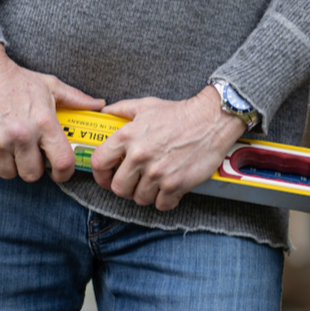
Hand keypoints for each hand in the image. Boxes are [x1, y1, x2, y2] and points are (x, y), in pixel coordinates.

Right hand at [0, 41, 105, 182]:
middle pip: (33, 174)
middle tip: (29, 155)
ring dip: (11, 166)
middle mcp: (22, 135)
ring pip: (10, 174)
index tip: (58, 173)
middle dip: (33, 168)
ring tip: (11, 150)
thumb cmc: (15, 79)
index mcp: (44, 122)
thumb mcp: (49, 85)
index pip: (62, 162)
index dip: (63, 173)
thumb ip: (75, 99)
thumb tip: (98, 104)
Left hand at [87, 86, 246, 210]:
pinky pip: (161, 204)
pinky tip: (167, 189)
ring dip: (145, 194)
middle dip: (124, 188)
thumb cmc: (179, 113)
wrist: (210, 120)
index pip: (99, 163)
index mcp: (127, 137)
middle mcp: (139, 156)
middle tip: (132, 183)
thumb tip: (105, 112)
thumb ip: (121, 109)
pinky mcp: (176, 185)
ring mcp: (157, 173)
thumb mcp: (145, 106)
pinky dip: (164, 200)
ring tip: (152, 184)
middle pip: (118, 188)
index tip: (106, 177)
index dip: (99, 174)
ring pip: (139, 198)